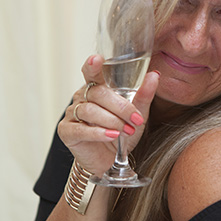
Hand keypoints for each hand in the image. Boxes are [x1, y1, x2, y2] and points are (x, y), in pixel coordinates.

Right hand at [57, 54, 159, 174]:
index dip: (92, 66)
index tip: (96, 59)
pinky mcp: (66, 131)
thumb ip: (144, 94)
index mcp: (96, 88)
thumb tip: (154, 75)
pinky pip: (81, 129)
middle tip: (136, 120)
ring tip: (126, 131)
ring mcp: (72, 113)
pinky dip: (98, 132)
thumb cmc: (122, 133)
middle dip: (120, 107)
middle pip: (98, 94)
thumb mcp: (137, 114)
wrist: (111, 160)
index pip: (92, 72)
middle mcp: (82, 97)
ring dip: (112, 121)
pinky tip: (111, 136)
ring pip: (90, 111)